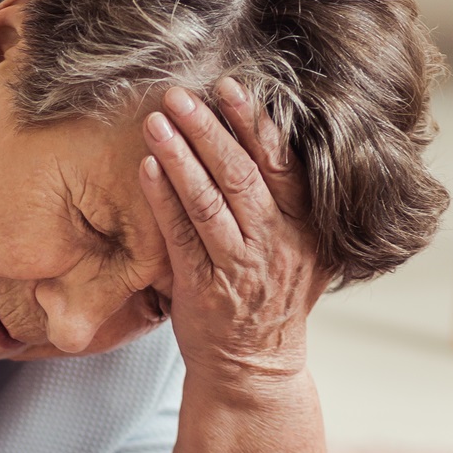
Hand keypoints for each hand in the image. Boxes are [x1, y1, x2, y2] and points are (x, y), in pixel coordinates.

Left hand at [139, 79, 327, 389]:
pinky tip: (146, 167)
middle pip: (243, 174)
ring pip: (210, 201)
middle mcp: (277, 242)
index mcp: (306, 225)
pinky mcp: (203, 287)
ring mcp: (240, 266)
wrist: (253, 366)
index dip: (255, 123)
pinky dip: (163, 199)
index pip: (282, 162)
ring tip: (157, 119)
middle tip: (181, 93)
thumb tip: (278, 137)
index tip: (230, 86)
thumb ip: (294, 200)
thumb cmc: (271, 297)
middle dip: (210, 128)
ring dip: (181, 155)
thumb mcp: (303, 248)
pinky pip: (181, 236)